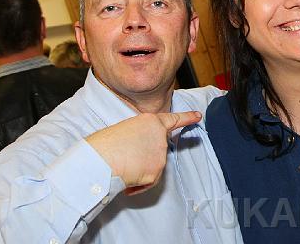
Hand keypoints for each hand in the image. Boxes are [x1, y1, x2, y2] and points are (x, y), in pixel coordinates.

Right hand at [86, 111, 201, 191]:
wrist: (101, 159)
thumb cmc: (105, 145)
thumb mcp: (126, 129)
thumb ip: (141, 135)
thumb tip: (143, 149)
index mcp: (151, 121)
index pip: (173, 120)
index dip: (187, 118)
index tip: (198, 116)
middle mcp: (160, 136)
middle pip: (158, 149)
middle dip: (145, 156)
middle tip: (126, 156)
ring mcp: (161, 154)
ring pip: (154, 166)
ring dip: (141, 170)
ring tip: (123, 165)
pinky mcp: (157, 171)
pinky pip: (149, 181)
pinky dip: (138, 184)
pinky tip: (127, 178)